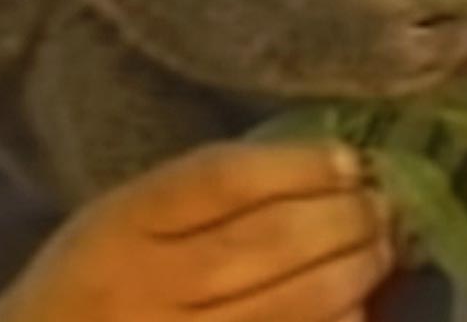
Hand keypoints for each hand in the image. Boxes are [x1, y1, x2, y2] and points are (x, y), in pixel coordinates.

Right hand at [0, 142, 396, 321]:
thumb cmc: (83, 288)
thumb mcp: (114, 224)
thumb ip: (195, 202)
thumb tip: (317, 174)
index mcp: (119, 225)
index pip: (221, 179)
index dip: (297, 166)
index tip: (348, 160)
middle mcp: (147, 286)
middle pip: (265, 241)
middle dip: (341, 219)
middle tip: (384, 207)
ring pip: (287, 305)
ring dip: (351, 274)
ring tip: (382, 251)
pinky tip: (357, 312)